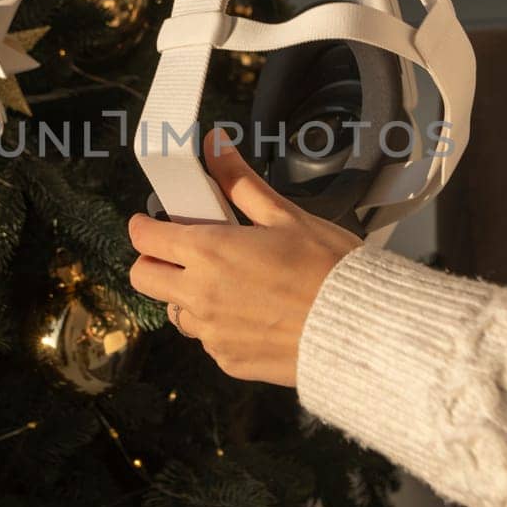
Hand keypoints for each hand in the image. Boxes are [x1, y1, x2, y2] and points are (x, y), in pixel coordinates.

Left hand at [127, 130, 361, 385]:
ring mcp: (212, 333)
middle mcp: (200, 295)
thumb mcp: (285, 216)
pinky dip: (218, 325)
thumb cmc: (329, 269)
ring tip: (229, 284)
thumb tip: (215, 146)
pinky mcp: (228, 360)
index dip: (145, 226)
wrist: (362, 330)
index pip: (146, 238)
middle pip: (144, 277)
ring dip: (188, 295)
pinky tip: (252, 313)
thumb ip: (240, 182)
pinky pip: (207, 340)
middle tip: (184, 252)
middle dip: (156, 261)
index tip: (153, 222)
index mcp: (210, 252)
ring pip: (175, 310)